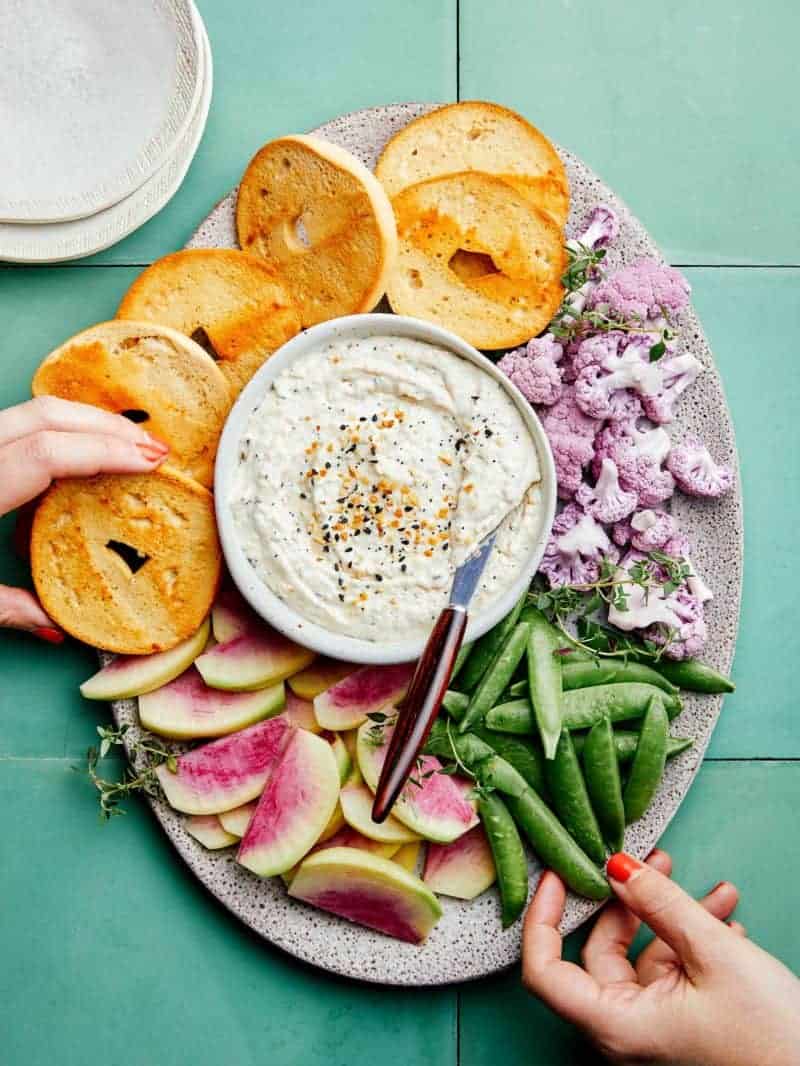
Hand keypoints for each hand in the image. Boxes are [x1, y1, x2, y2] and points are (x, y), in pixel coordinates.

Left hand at [0, 397, 167, 639]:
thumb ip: (9, 608)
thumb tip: (57, 626)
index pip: (49, 453)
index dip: (106, 452)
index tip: (153, 462)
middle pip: (47, 415)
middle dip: (108, 426)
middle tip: (156, 449)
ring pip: (34, 409)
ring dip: (87, 420)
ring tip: (131, 443)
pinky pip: (21, 421)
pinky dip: (60, 426)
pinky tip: (86, 444)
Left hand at [522, 850, 799, 1065]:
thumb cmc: (773, 1040)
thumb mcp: (713, 954)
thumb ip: (659, 904)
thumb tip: (616, 865)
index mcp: (616, 1026)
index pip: (545, 971)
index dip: (543, 918)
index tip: (557, 874)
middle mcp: (627, 1031)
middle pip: (600, 952)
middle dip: (629, 900)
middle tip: (652, 860)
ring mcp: (655, 1029)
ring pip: (644, 957)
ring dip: (673, 916)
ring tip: (710, 887)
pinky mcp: (684, 1024)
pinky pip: (673, 972)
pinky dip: (693, 940)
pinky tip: (724, 918)